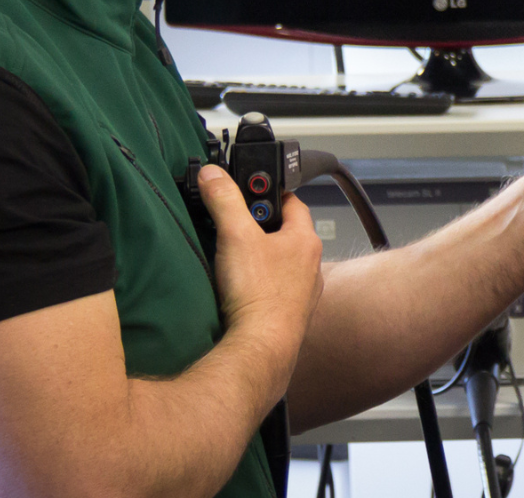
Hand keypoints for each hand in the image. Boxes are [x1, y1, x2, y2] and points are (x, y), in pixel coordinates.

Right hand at [197, 164, 324, 342]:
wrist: (263, 347)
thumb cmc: (259, 295)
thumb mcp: (235, 235)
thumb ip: (224, 200)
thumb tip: (213, 175)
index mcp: (305, 240)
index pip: (292, 202)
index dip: (270, 193)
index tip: (251, 191)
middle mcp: (310, 266)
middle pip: (284, 233)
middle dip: (260, 227)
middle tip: (234, 225)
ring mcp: (302, 292)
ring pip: (281, 264)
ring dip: (260, 258)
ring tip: (233, 258)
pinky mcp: (289, 314)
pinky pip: (275, 290)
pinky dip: (259, 285)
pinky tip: (240, 290)